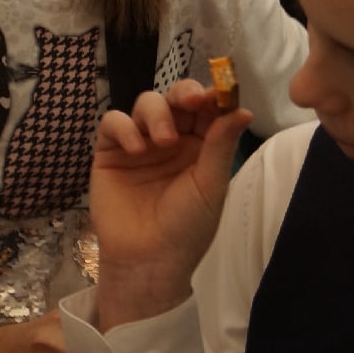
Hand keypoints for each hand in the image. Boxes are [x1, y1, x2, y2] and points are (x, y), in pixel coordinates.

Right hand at [89, 80, 251, 330]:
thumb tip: (242, 109)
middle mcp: (170, 139)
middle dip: (185, 94)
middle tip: (193, 101)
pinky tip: (137, 150)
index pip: (206, 109)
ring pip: (146, 104)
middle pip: (175, 99)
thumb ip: (220, 144)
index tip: (219, 92)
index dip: (213, 95)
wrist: (149, 260)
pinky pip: (113, 123)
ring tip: (163, 140)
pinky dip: (125, 128)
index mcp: (200, 145)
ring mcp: (140, 143)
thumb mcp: (210, 185)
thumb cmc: (187, 227)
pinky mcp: (110, 152)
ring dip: (156, 113)